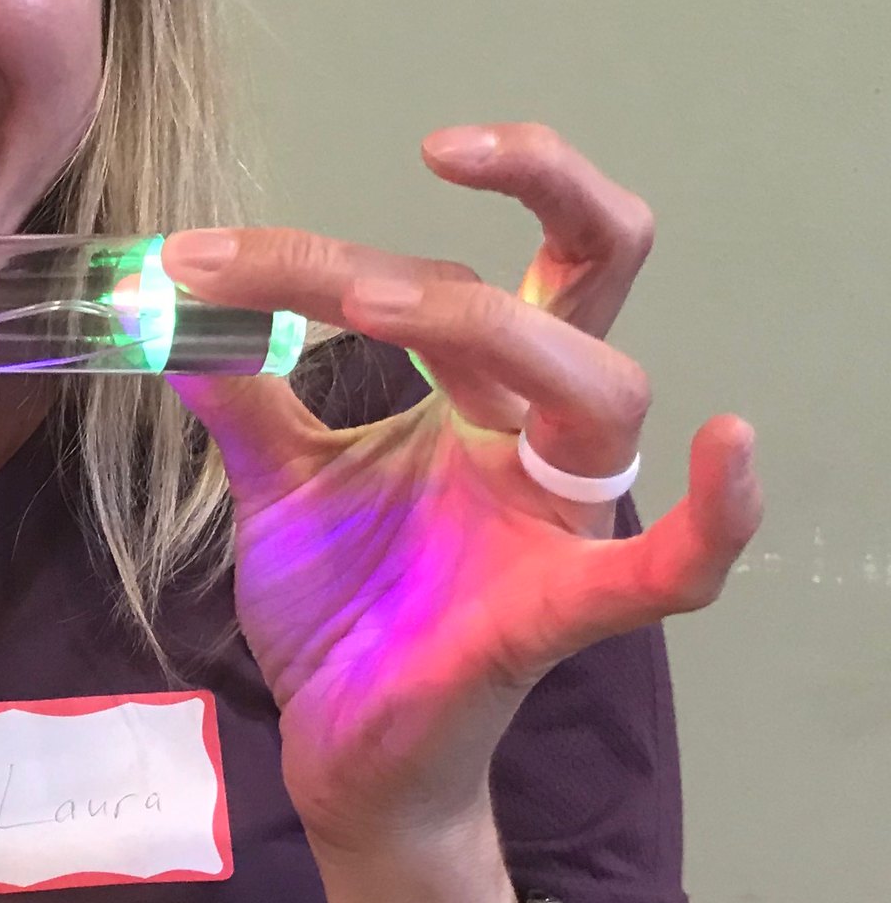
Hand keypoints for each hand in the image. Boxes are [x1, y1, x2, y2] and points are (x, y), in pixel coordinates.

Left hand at [163, 124, 762, 867]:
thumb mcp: (274, 479)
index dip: (317, 252)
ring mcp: (553, 521)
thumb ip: (239, 394)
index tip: (202, 256)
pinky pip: (669, 571)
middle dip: (531, 195)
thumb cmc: (341, 605)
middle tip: (428, 158)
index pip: (441, 276)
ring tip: (373, 306)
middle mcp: (533, 437)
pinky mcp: (555, 613)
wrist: (339, 744)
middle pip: (579, 284)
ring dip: (496, 327)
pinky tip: (733, 449)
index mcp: (474, 396)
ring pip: (603, 386)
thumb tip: (168, 302)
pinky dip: (714, 518)